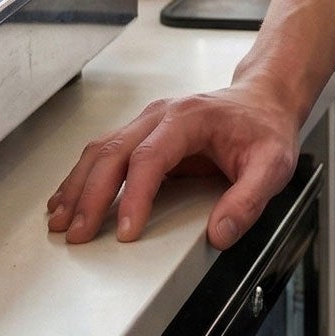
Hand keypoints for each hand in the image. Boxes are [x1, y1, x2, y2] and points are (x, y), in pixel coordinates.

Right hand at [47, 78, 298, 250]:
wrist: (264, 101)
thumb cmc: (265, 129)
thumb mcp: (273, 164)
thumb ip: (249, 200)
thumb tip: (220, 234)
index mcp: (191, 118)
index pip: (151, 157)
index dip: (135, 196)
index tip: (126, 232)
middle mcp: (162, 115)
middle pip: (115, 152)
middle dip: (92, 196)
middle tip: (79, 235)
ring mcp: (149, 123)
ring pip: (101, 150)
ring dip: (78, 186)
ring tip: (61, 222)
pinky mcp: (143, 135)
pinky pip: (104, 152)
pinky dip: (81, 177)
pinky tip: (67, 199)